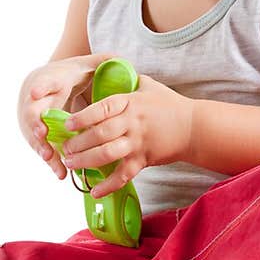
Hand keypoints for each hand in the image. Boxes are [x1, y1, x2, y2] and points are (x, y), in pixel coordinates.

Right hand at [17, 53, 120, 180]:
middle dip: (35, 123)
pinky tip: (60, 173)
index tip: (36, 93)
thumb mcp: (85, 66)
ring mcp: (32, 118)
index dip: (40, 87)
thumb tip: (122, 60)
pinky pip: (42, 149)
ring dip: (42, 147)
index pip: (43, 82)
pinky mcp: (36, 134)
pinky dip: (51, 161)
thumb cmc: (70, 75)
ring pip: (34, 135)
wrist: (47, 84)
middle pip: (31, 112)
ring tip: (50, 158)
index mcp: (50, 80)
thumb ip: (102, 62)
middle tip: (42, 133)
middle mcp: (35, 100)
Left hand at [61, 75, 193, 197]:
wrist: (194, 127)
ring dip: (86, 161)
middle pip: (100, 134)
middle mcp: (132, 123)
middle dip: (78, 143)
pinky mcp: (144, 160)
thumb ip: (128, 80)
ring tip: (71, 164)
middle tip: (64, 148)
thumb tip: (111, 68)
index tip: (67, 123)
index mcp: (131, 103)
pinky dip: (108, 185)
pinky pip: (123, 175)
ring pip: (107, 154)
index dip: (83, 117)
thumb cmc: (170, 105)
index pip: (102, 109)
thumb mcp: (149, 85)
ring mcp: (138, 142)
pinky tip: (94, 191)